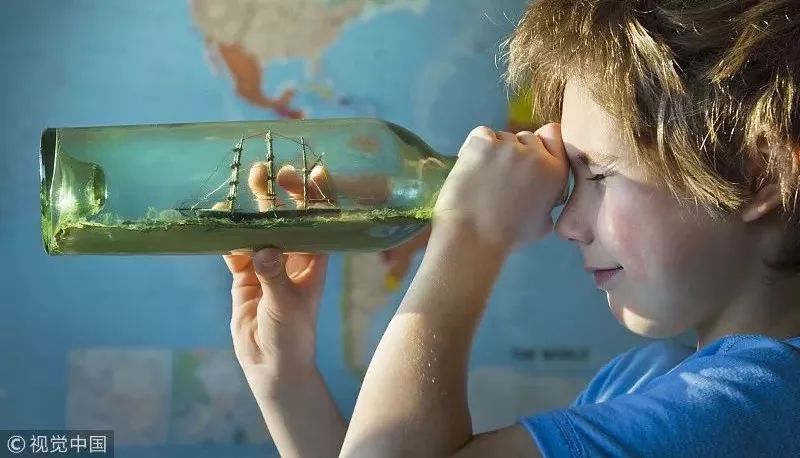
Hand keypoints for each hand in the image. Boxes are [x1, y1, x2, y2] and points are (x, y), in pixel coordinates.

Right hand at [224, 164, 331, 388]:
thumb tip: (264, 251)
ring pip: (260, 228)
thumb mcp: (286, 305)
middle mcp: (293, 257)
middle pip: (288, 217)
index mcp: (314, 261)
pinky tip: (220, 216)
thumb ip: (274, 277)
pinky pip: (236, 248)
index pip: (320, 221)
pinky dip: (228, 234)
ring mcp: (268, 264)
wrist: (272, 365)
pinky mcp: (245, 275)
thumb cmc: (292, 335)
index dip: (319, 196)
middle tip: (270, 170)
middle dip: (281, 193)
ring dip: (253, 207)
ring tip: (247, 179)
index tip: (314, 172)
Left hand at [433, 123, 568, 251]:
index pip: (553, 134)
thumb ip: (547, 200)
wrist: (472, 237)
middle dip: (516, 151)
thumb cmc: (508, 237)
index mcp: (555, 172)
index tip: (528, 157)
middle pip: (526, 137)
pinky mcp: (482, 143)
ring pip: (502, 137)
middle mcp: (536, 154)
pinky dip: (476, 147)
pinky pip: (481, 134)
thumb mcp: (543, 223)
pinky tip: (471, 167)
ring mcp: (508, 146)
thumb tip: (542, 195)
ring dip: (495, 150)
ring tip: (483, 175)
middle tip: (501, 174)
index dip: (540, 144)